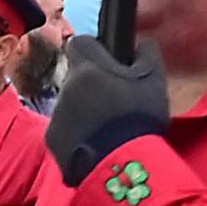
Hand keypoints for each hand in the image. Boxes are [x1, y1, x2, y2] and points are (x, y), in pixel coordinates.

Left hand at [46, 36, 170, 184]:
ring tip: (109, 124)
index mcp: (87, 68)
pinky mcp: (51, 138)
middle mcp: (65, 87)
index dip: (94, 49)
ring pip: (70, 102)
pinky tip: (98, 141)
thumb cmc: (139, 116)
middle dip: (92, 82)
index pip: (79, 43)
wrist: (121, 162)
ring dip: (85, 107)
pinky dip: (78, 130)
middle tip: (116, 98)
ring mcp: (56, 114)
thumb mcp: (154, 78)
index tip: (108, 60)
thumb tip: (139, 43)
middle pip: (76, 76)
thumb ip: (146, 53)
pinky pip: (64, 127)